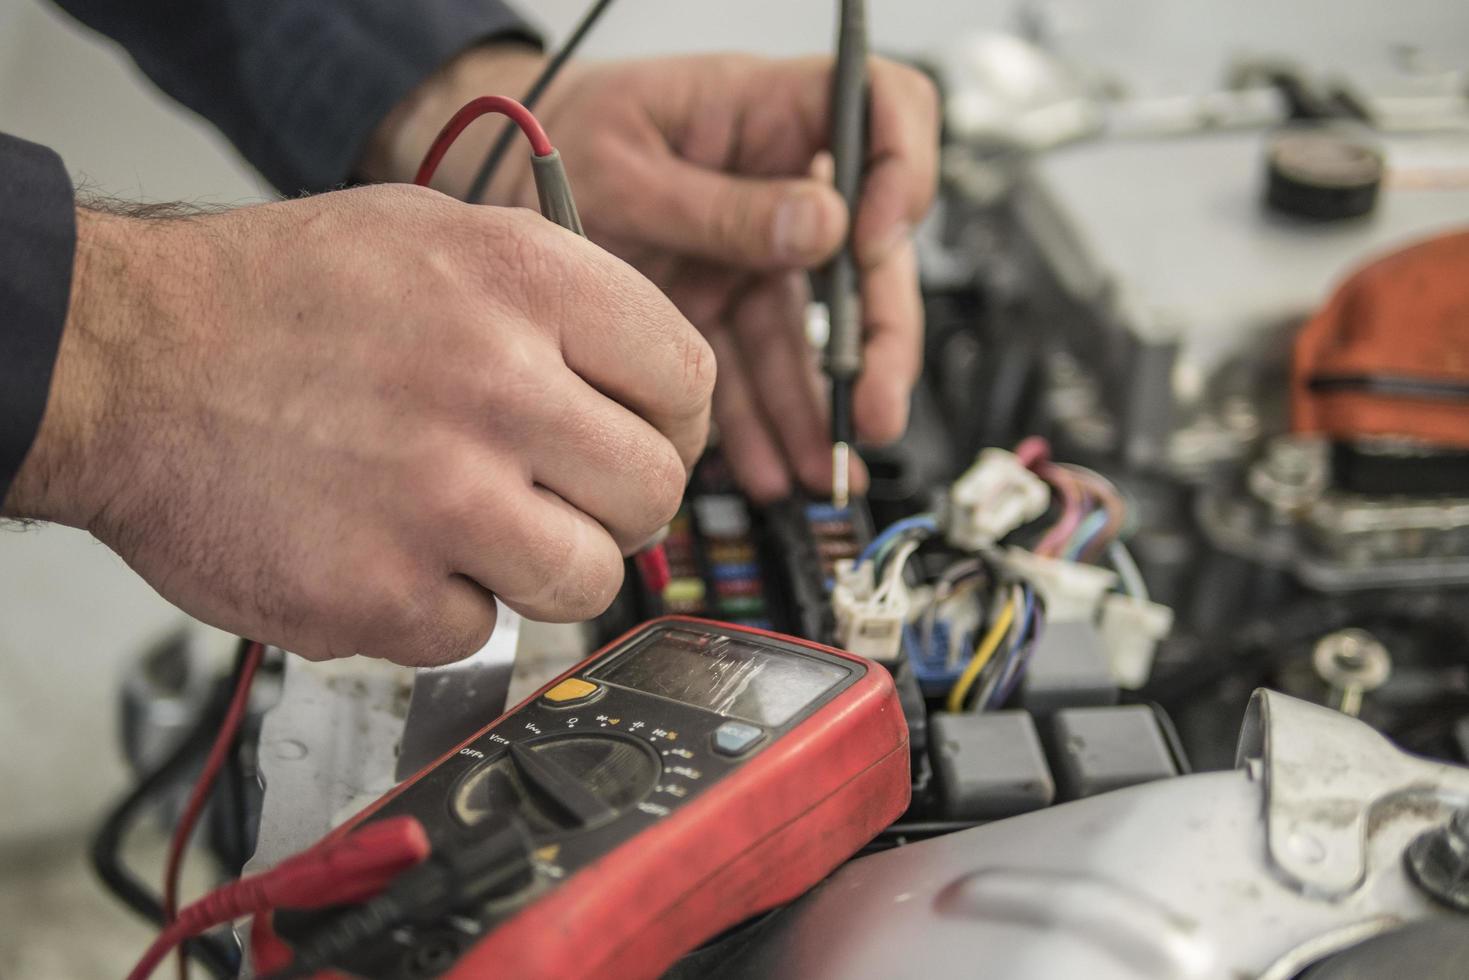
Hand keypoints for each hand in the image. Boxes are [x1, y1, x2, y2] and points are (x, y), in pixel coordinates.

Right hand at [4, 186, 713, 664]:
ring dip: (542, 565)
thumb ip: (560, 308)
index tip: (646, 439)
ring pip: (588, 580)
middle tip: (561, 494)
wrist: (129, 361)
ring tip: (475, 527)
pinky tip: (390, 548)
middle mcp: (497, 387)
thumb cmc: (281, 300)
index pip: (688, 381)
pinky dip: (440, 605)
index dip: (676, 422)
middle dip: (616, 503)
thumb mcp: (438, 240)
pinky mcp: (381, 596)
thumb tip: (650, 392)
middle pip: (655, 492)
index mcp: (525, 282)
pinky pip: (479, 630)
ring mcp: (442, 500)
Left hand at [369, 48, 938, 501]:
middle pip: (866, 256)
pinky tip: (771, 464)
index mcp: (768, 113)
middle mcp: (780, 185)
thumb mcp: (628, 165)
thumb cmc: (562, 129)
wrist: (500, 170)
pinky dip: (764, 422)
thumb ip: (720, 203)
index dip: (901, 168)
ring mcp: (756, 251)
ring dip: (822, 407)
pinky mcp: (726, 302)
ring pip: (813, 333)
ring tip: (822, 468)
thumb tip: (823, 225)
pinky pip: (756, 368)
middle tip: (872, 409)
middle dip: (878, 340)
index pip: (884, 110)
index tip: (876, 238)